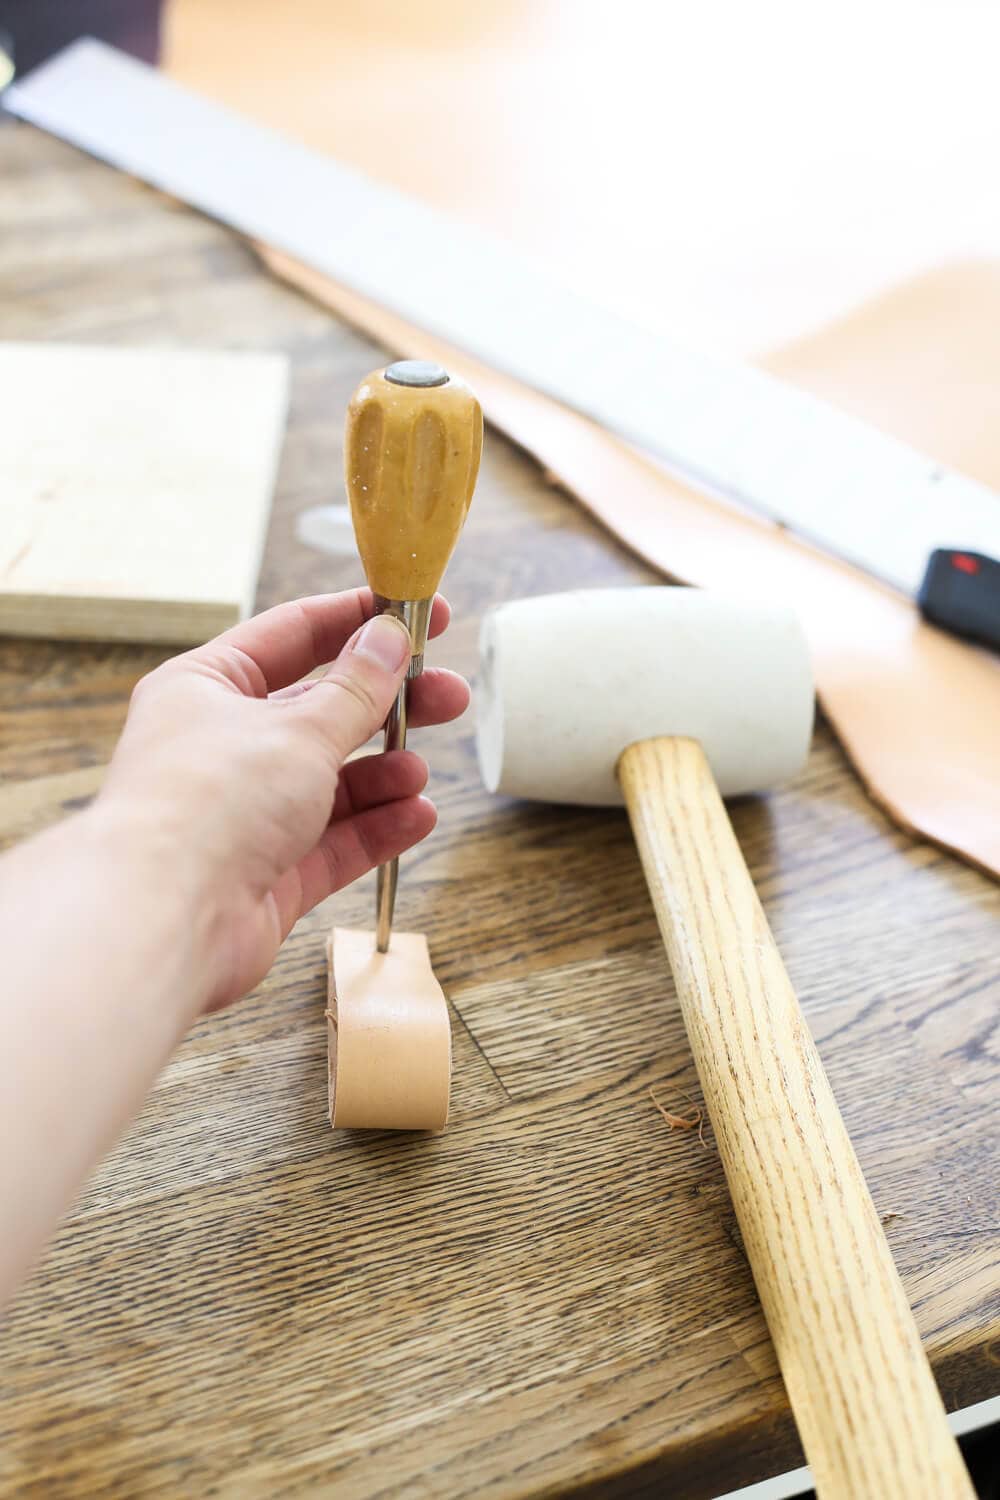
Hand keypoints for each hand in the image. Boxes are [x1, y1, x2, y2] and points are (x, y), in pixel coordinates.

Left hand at [98, 589, 468, 1010]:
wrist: (166, 919)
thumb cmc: (209, 803)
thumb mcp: (300, 728)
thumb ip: (357, 689)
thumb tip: (390, 638)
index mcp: (206, 687)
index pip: (294, 635)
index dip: (363, 620)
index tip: (424, 612)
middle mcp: (221, 747)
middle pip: (320, 712)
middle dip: (388, 705)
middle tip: (449, 695)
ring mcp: (243, 814)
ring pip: (331, 782)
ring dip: (383, 774)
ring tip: (416, 773)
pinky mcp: (265, 874)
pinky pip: (333, 841)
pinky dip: (375, 828)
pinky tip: (416, 816)